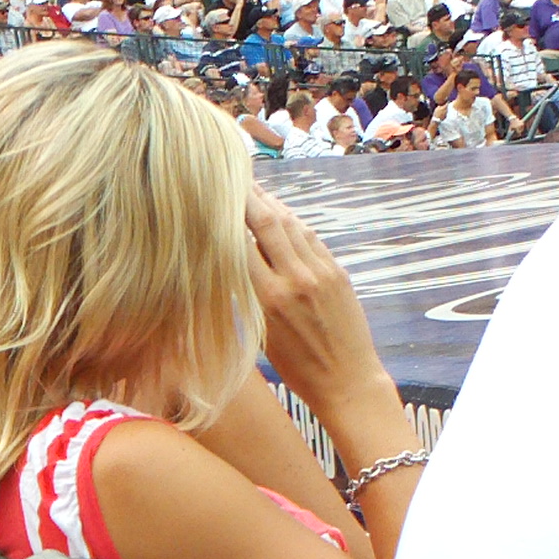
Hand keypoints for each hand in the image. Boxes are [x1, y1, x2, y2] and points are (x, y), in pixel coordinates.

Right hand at [242, 185, 391, 416]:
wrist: (347, 382)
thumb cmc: (297, 368)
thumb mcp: (263, 335)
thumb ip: (250, 295)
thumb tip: (237, 259)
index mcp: (269, 299)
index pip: (241, 244)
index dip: (226, 218)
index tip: (211, 199)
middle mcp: (295, 279)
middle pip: (266, 222)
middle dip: (248, 196)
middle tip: (231, 177)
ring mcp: (321, 272)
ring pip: (291, 224)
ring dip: (272, 203)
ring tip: (255, 189)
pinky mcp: (338, 272)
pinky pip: (311, 238)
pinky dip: (294, 223)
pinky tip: (282, 215)